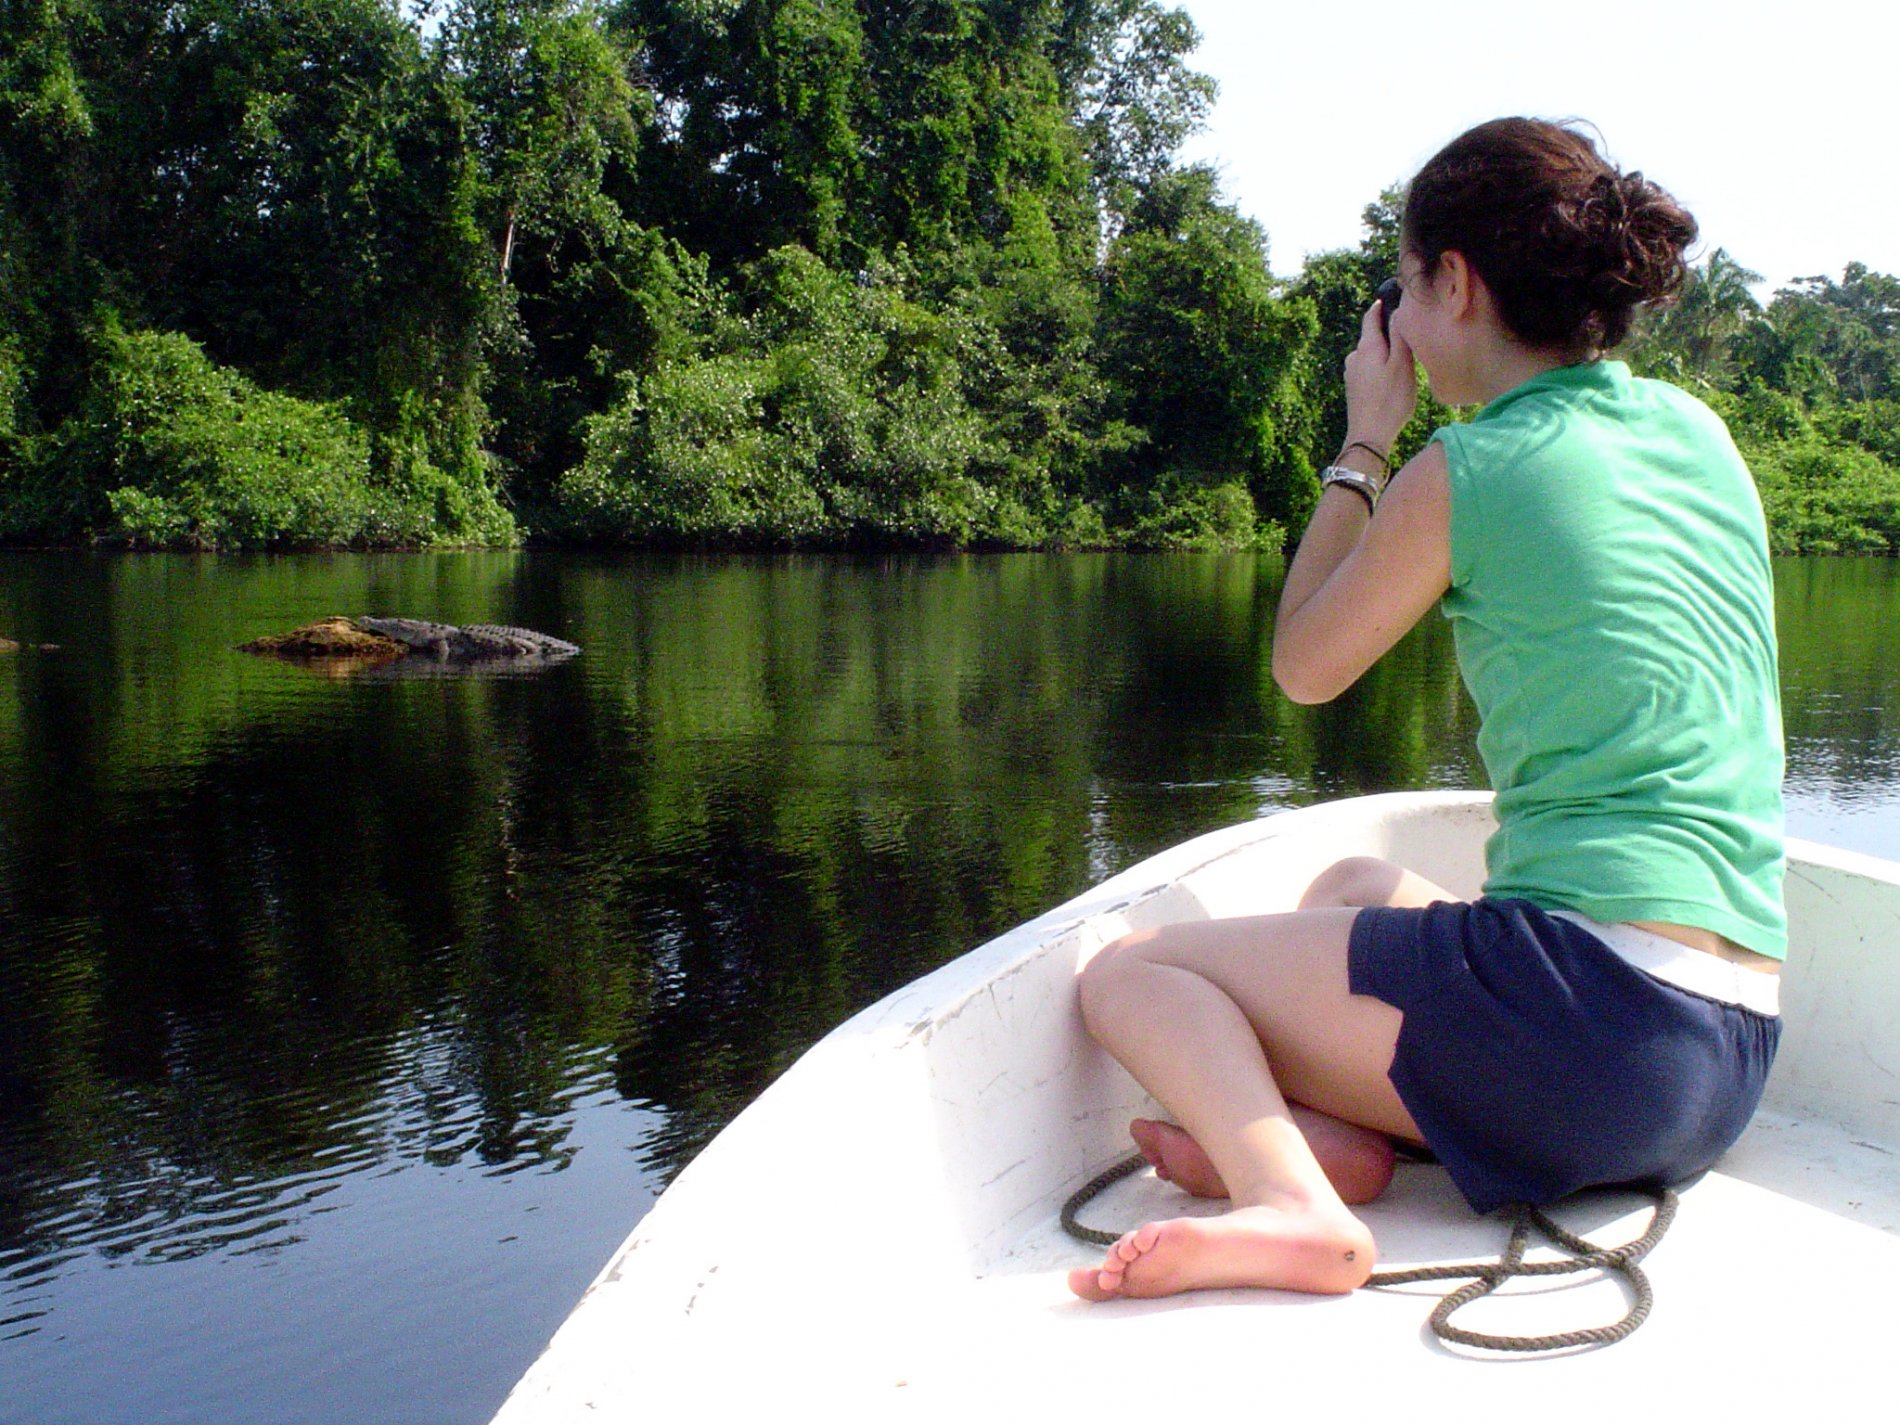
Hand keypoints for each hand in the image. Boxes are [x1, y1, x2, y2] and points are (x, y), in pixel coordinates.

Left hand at [1342, 299, 1417, 455]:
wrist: (1369, 436)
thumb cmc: (1390, 400)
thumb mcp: (1402, 364)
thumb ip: (1399, 336)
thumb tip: (1397, 312)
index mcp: (1366, 347)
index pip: (1370, 318)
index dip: (1379, 307)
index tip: (1386, 299)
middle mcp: (1354, 357)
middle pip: (1372, 337)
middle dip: (1387, 335)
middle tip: (1407, 340)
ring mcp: (1351, 374)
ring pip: (1371, 355)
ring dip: (1385, 355)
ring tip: (1403, 366)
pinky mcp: (1353, 389)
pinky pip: (1369, 370)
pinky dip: (1380, 369)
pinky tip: (1391, 382)